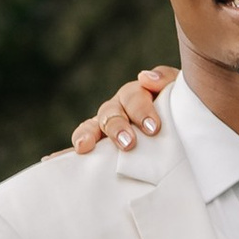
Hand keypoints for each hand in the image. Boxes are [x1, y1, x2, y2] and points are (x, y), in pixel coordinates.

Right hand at [63, 63, 179, 156]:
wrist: (187, 132)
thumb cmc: (183, 112)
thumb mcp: (181, 94)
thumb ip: (167, 82)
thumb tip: (145, 78)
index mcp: (136, 96)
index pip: (134, 97)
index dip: (141, 111)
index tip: (153, 129)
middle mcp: (117, 110)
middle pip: (110, 113)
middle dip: (117, 127)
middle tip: (128, 143)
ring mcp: (105, 129)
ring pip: (90, 127)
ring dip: (87, 136)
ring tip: (85, 147)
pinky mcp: (100, 149)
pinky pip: (80, 148)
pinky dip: (65, 154)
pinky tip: (51, 161)